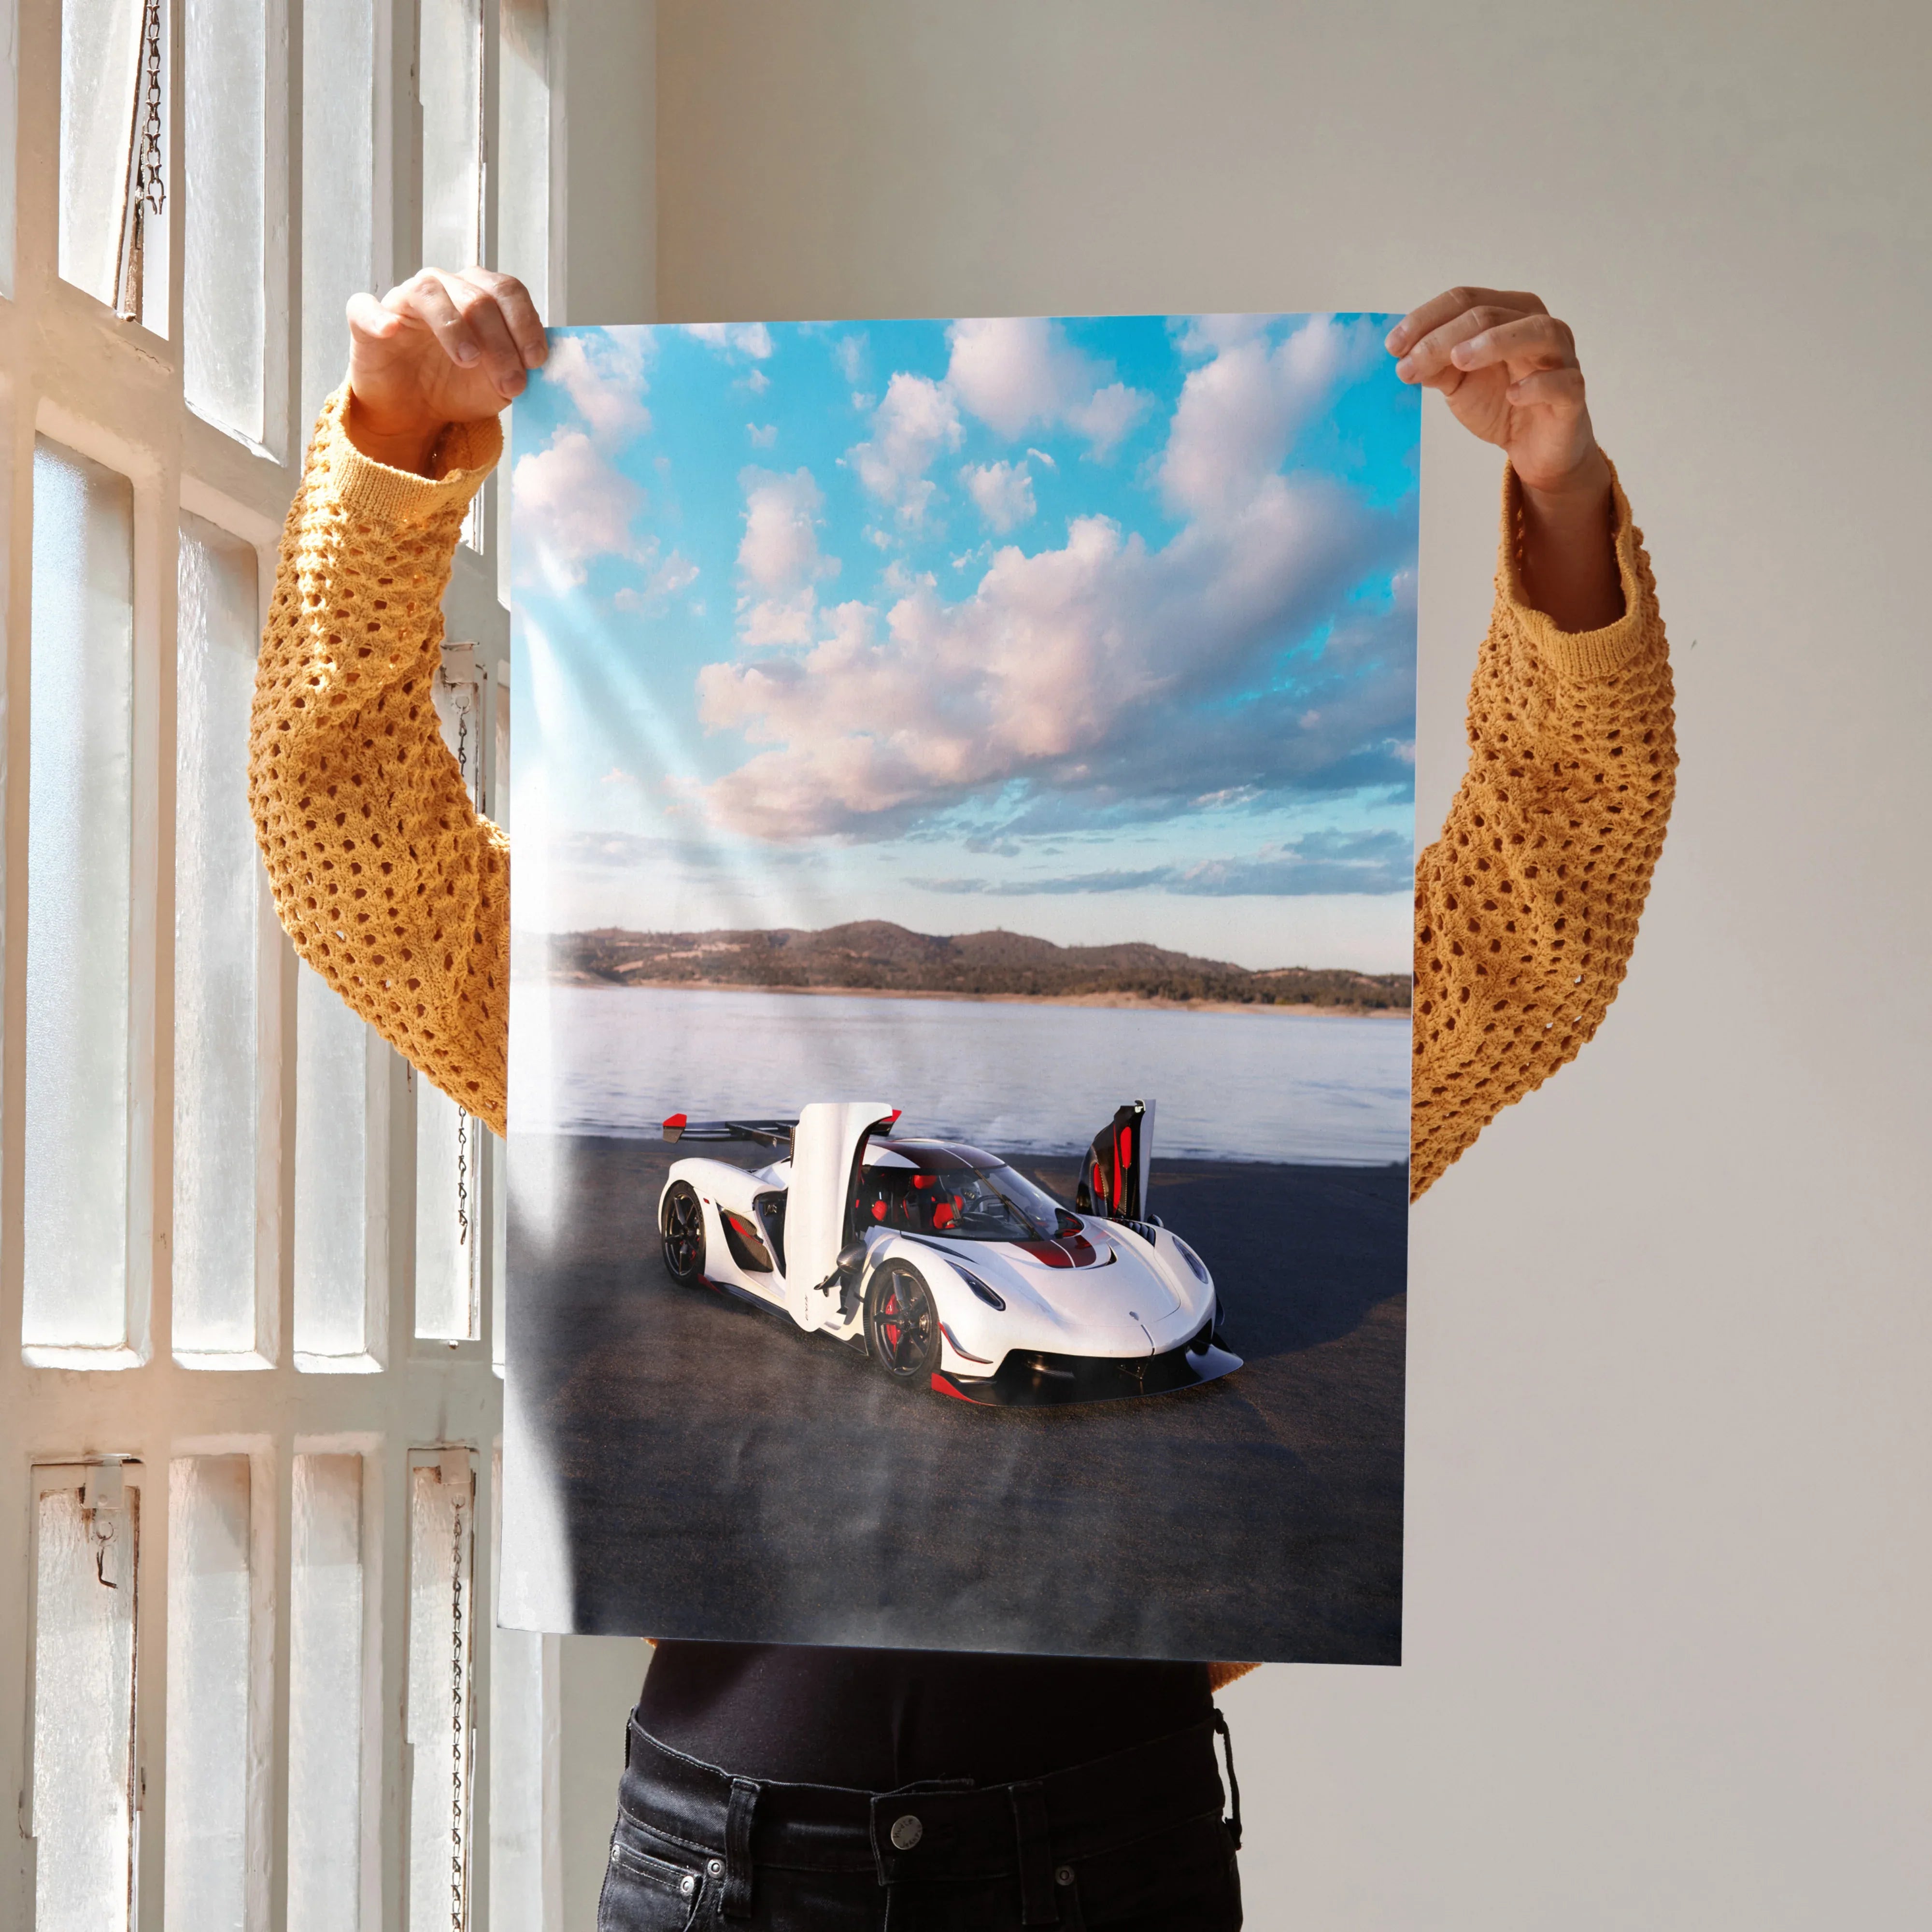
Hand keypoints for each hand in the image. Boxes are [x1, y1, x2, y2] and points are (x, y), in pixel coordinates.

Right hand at [344, 267, 546, 473]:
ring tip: (468, 360)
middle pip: (477, 297)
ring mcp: (404, 301)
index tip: (537, 361)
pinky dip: (378, 317)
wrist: (416, 412)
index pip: (507, 291)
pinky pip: (366, 308)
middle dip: (501, 342)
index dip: (526, 323)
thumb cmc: (459, 387)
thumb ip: (521, 366)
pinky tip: (391, 331)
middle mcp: (444, 288)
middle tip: (511, 383)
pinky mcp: (367, 321)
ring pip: (430, 293)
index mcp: (479, 295)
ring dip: (454, 326)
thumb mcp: (499, 383)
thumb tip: (544, 363)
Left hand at [1387, 287, 1621, 629]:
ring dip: (1494, 342)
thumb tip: (1404, 356)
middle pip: (1490, 314)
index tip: (1392, 347)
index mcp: (1508, 313)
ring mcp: (1561, 357)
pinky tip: (1512, 394)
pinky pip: (1562, 382)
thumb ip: (1436, 365)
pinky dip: (1537, 384)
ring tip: (1458, 360)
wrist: (1534, 448)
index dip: (1426, 319)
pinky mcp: (1573, 394)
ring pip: (1536, 332)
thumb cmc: (1500, 403)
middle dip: (1444, 337)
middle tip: (1409, 364)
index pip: (1465, 300)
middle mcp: (1538, 326)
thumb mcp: (1458, 383)